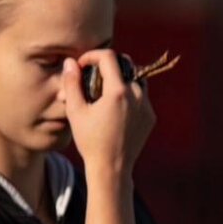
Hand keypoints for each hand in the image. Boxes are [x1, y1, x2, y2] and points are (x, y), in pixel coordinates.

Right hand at [61, 49, 154, 176]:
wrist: (112, 167)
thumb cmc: (90, 140)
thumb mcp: (75, 111)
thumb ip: (72, 83)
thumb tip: (71, 62)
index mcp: (118, 91)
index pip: (109, 57)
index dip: (92, 56)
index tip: (82, 66)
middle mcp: (137, 96)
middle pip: (126, 64)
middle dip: (108, 65)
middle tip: (94, 76)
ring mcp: (146, 107)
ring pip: (136, 79)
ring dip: (121, 78)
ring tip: (104, 91)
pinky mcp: (150, 117)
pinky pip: (141, 97)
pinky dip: (129, 94)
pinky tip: (115, 108)